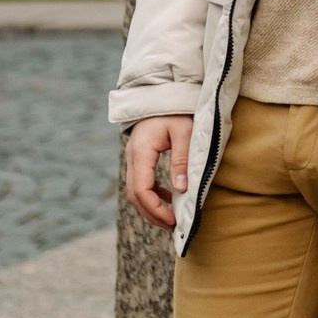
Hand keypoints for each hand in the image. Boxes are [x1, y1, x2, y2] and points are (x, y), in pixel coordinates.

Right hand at [126, 114, 193, 230]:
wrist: (164, 90)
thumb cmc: (177, 109)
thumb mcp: (184, 131)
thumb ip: (181, 159)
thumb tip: (181, 189)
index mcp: (141, 151)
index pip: (141, 189)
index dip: (155, 209)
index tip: (173, 220)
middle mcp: (132, 156)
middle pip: (134, 195)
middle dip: (152, 213)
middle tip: (173, 226)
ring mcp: (134, 157)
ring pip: (135, 190)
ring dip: (151, 206)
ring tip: (171, 219)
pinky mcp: (140, 157)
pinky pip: (141, 181)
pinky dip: (153, 194)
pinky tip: (169, 198)